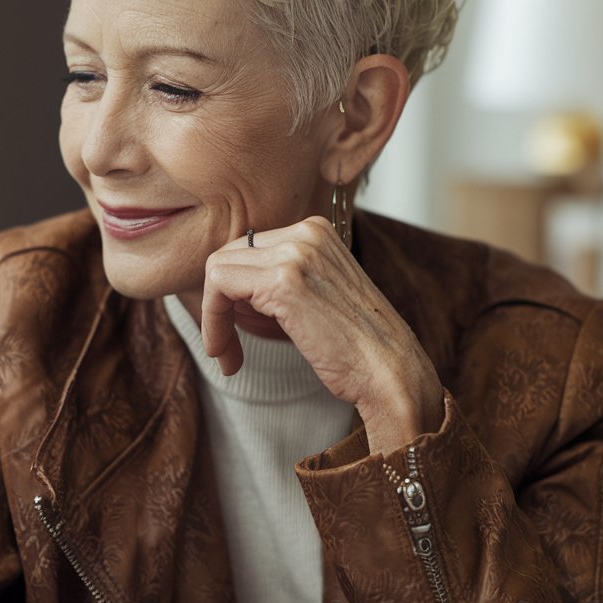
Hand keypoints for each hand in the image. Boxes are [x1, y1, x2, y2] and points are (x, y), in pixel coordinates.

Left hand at [200, 216, 442, 453]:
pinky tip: (227, 355)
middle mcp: (306, 232)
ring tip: (228, 356)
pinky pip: (219, 287)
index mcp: (315, 230)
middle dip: (218, 304)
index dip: (231, 292)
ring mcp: (296, 252)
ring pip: (217, 270)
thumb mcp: (313, 296)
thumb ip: (273, 281)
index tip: (233, 329)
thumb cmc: (355, 345)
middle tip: (225, 348)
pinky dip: (213, 322)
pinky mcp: (283, 281)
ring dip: (214, 318)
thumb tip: (219, 285)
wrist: (389, 371)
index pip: (246, 248)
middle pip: (228, 256)